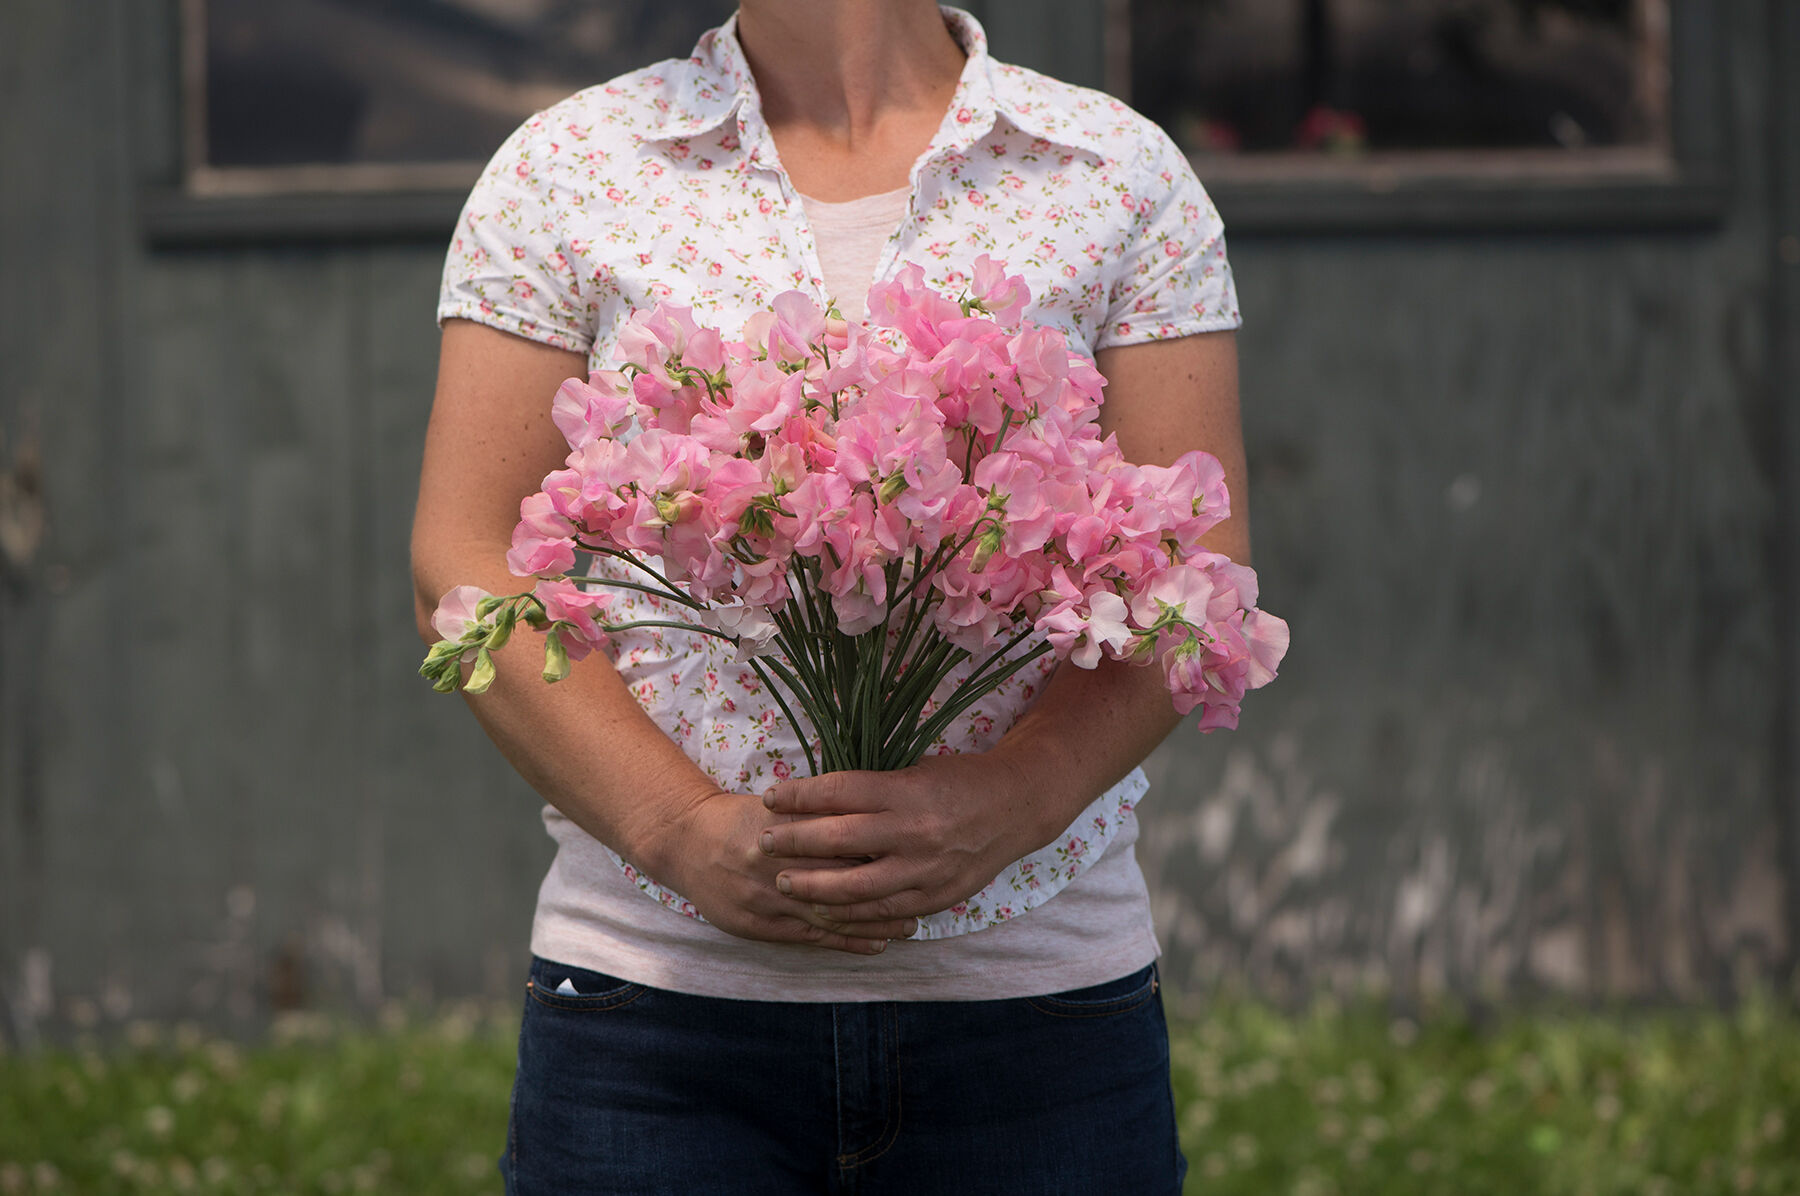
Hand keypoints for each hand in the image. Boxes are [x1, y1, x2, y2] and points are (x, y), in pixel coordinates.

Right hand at [657, 790, 918, 953]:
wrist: (686, 842)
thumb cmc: (742, 817)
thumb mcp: (779, 806)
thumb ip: (819, 812)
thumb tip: (876, 813)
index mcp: (782, 829)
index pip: (838, 843)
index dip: (878, 853)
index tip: (912, 858)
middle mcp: (774, 865)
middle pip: (838, 882)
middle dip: (883, 893)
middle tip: (922, 897)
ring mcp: (765, 899)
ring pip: (828, 915)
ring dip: (872, 924)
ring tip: (907, 926)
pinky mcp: (757, 925)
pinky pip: (809, 937)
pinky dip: (845, 942)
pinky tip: (875, 944)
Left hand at [757, 753, 1047, 926]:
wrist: (1017, 806)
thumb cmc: (958, 780)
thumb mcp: (914, 771)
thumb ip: (870, 790)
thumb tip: (812, 800)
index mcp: (907, 791)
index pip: (839, 792)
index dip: (799, 796)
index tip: (770, 798)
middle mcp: (915, 831)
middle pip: (840, 840)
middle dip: (795, 843)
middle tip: (765, 843)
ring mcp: (926, 869)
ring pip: (857, 888)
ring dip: (814, 888)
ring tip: (785, 884)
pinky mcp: (936, 896)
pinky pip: (884, 914)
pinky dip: (851, 916)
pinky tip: (824, 913)